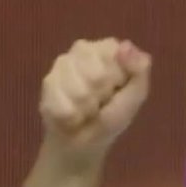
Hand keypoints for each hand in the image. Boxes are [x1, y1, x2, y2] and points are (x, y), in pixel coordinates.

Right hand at [38, 38, 151, 165]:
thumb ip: (138, 70)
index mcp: (107, 48)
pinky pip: (63, 105)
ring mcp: (60, 64)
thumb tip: (126, 45)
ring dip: (86, 109)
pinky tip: (72, 115)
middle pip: (96, 75)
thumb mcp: (135, 95)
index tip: (117, 87)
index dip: (117, 78)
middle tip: (101, 101)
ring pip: (78, 92)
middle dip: (102, 96)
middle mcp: (82, 49)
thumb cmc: (113, 115)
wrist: (85, 141)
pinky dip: (72, 117)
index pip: (113, 54)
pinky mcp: (46, 84)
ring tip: (87, 109)